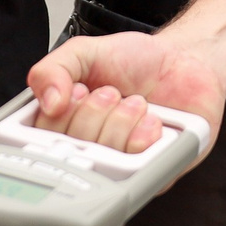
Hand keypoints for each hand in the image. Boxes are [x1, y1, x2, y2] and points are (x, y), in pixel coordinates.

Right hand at [29, 29, 225, 155]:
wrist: (186, 61)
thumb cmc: (137, 62)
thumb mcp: (85, 52)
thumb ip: (52, 69)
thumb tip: (47, 102)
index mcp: (66, 128)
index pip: (39, 142)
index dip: (60, 116)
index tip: (78, 91)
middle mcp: (90, 151)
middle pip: (72, 153)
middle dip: (95, 112)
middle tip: (111, 92)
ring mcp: (121, 165)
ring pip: (105, 159)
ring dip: (121, 120)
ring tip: (134, 102)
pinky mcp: (154, 172)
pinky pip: (140, 168)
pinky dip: (146, 135)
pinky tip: (152, 120)